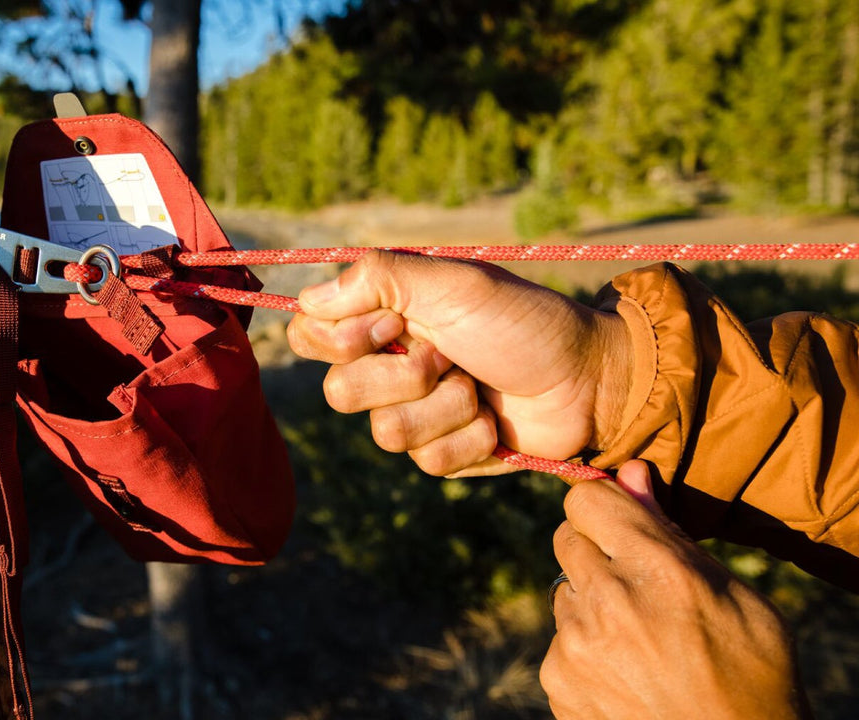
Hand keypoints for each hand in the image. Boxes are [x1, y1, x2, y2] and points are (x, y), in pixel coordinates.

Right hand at [286, 251, 630, 475]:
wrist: (589, 378)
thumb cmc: (524, 320)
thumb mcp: (455, 284)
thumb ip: (379, 278)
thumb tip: (307, 299)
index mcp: (381, 317)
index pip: (309, 334)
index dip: (341, 338)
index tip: (394, 324)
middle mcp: (388, 365)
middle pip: (339, 392)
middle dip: (405, 376)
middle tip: (449, 355)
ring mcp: (414, 413)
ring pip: (384, 434)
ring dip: (446, 407)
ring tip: (479, 387)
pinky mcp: (443, 454)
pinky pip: (428, 462)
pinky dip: (470, 438)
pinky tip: (495, 420)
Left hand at [543, 460, 808, 719]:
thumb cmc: (753, 676)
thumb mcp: (738, 598)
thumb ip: (672, 532)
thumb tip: (629, 472)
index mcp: (658, 571)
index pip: (586, 499)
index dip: (604, 507)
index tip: (619, 522)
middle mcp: (607, 602)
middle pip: (567, 539)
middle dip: (597, 551)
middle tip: (636, 584)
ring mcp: (575, 644)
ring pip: (564, 592)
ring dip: (591, 603)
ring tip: (639, 638)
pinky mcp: (558, 679)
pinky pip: (559, 640)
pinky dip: (585, 649)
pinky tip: (625, 671)